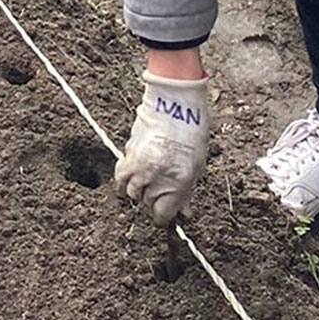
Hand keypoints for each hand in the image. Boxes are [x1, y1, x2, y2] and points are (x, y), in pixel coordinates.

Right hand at [114, 70, 212, 226]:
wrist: (175, 101)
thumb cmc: (192, 130)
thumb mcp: (197, 164)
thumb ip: (187, 189)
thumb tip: (183, 210)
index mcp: (179, 180)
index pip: (163, 213)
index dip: (164, 218)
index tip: (165, 217)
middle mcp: (158, 174)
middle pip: (148, 203)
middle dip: (154, 202)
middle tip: (160, 195)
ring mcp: (141, 163)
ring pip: (131, 191)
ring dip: (139, 191)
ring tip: (147, 185)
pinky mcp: (129, 152)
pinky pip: (121, 175)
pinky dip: (123, 180)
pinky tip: (130, 179)